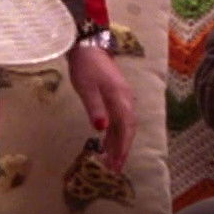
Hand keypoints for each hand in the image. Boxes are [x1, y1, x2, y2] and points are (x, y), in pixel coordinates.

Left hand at [67, 43, 135, 171]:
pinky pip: (120, 118)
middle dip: (122, 149)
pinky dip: (116, 132)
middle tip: (115, 168)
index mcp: (120, 98)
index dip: (122, 147)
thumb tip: (102, 128)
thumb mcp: (86, 88)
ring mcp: (123, 97)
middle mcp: (126, 99)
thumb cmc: (86, 66)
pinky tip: (108, 141)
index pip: (125, 128)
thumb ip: (95, 108)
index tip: (117, 164)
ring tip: (112, 160)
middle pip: (128, 129)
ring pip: (125, 124)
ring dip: (119, 142)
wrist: (88, 45)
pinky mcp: (117, 95)